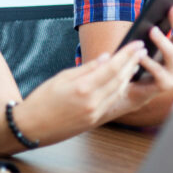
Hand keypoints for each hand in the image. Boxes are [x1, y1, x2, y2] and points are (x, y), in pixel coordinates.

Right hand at [16, 40, 148, 142]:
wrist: (31, 127)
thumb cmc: (42, 100)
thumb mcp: (61, 77)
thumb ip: (87, 68)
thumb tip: (107, 57)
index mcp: (83, 88)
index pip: (113, 67)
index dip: (127, 54)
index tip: (137, 44)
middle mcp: (92, 102)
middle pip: (120, 79)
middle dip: (132, 63)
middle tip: (142, 50)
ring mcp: (94, 113)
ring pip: (119, 91)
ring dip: (129, 76)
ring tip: (136, 62)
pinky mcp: (94, 121)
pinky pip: (112, 101)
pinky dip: (120, 89)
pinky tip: (124, 80)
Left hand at [125, 0, 172, 105]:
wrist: (127, 91)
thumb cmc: (135, 62)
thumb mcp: (142, 40)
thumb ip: (150, 27)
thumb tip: (157, 8)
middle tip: (172, 7)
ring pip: (172, 54)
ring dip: (163, 40)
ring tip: (152, 30)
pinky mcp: (164, 84)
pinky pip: (158, 72)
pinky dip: (149, 62)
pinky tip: (141, 55)